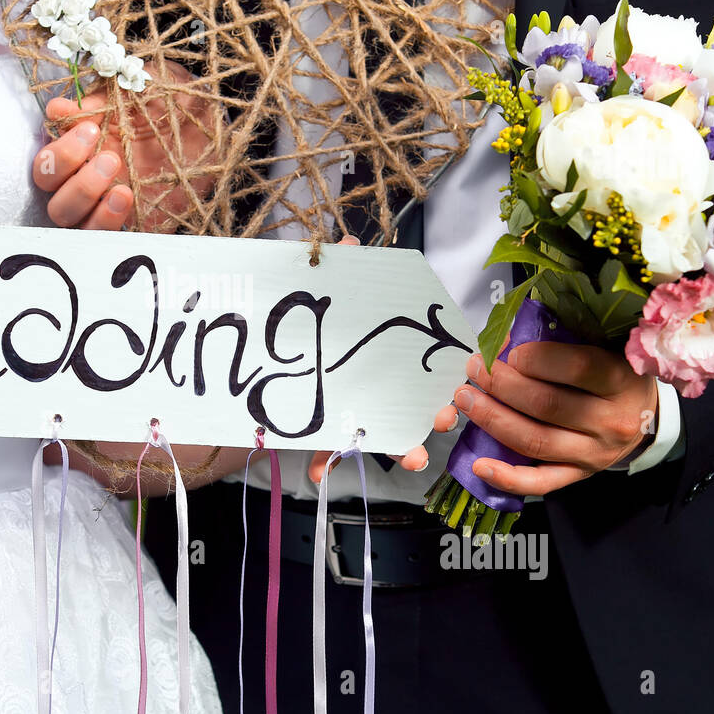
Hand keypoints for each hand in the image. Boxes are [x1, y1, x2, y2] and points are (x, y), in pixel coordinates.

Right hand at [31, 60, 220, 230]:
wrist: (218, 140)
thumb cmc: (181, 109)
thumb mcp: (154, 85)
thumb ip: (113, 93)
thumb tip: (61, 110)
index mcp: (85, 140)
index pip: (48, 144)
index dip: (56, 137)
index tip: (80, 121)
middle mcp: (85, 172)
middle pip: (46, 181)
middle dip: (65, 164)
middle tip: (107, 153)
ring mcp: (102, 203)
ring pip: (63, 214)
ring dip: (82, 195)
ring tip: (120, 182)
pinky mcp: (125, 228)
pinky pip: (98, 237)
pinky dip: (104, 220)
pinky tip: (125, 198)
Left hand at [305, 235, 460, 483]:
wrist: (251, 355)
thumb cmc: (299, 321)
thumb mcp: (317, 292)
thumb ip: (334, 268)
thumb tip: (348, 241)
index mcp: (377, 354)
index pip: (417, 365)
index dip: (441, 374)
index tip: (461, 380)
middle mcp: (371, 385)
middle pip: (411, 403)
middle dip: (435, 416)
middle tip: (445, 420)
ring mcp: (348, 410)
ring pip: (381, 434)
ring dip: (402, 449)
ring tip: (414, 458)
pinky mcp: (319, 429)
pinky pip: (325, 451)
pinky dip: (322, 463)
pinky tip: (317, 473)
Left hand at [450, 342, 658, 494]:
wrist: (642, 414)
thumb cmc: (612, 373)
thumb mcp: (601, 347)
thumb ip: (559, 341)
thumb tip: (504, 340)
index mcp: (620, 380)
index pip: (577, 368)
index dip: (535, 358)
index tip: (508, 350)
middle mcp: (610, 421)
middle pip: (546, 404)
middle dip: (501, 385)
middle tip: (475, 369)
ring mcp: (594, 453)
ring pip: (535, 440)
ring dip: (492, 419)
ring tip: (466, 398)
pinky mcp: (578, 474)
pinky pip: (540, 482)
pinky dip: (507, 477)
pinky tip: (480, 465)